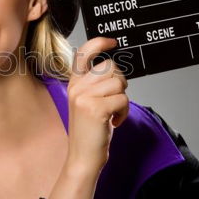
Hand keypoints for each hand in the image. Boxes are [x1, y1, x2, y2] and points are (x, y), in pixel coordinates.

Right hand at [67, 37, 128, 173]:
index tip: (112, 41)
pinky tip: (115, 122)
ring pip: (119, 83)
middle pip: (111, 68)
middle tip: (113, 100)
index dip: (99, 43)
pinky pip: (122, 99)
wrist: (82, 157)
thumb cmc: (89, 131)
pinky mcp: (96, 108)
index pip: (84, 53)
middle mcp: (77, 87)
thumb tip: (115, 70)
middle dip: (120, 83)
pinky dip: (124, 112)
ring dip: (123, 100)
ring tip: (113, 113)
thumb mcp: (88, 102)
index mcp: (74, 83)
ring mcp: (84, 97)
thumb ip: (96, 84)